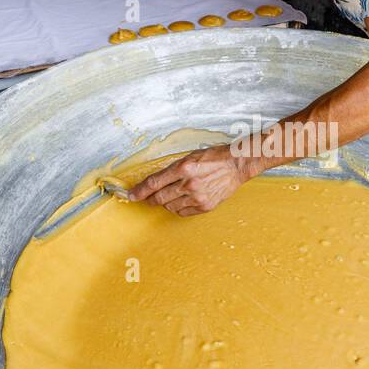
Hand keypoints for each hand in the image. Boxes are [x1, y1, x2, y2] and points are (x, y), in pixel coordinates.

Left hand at [128, 145, 251, 215]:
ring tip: (171, 195)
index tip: (132, 195)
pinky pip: (183, 212)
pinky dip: (178, 208)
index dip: (140, 191)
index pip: (154, 182)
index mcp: (184, 168)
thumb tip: (156, 182)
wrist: (237, 165)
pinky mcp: (205, 206)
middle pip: (159, 197)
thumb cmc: (214, 157)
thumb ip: (173, 170)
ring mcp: (198, 197)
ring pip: (170, 206)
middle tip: (145, 198)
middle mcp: (189, 184)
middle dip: (149, 199)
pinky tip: (181, 200)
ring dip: (165, 202)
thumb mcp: (190, 157)